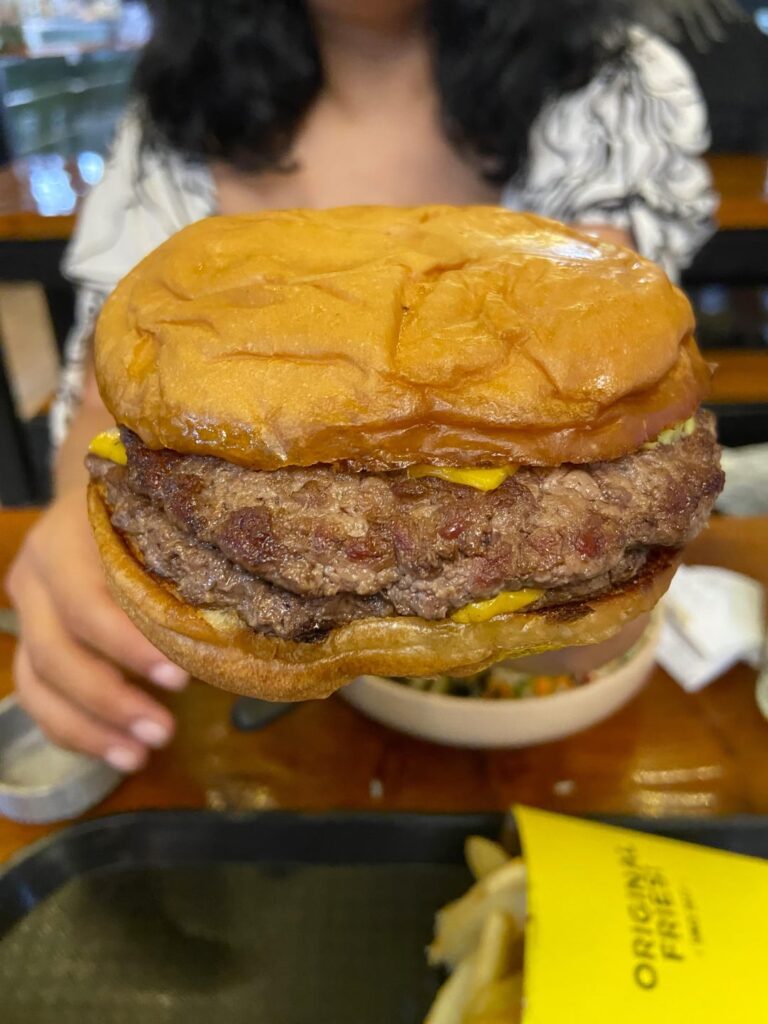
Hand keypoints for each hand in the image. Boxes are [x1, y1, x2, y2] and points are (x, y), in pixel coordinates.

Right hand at [5, 489, 188, 771]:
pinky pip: (36, 694)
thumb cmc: (151, 512)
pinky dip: (73, 729)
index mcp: (70, 538)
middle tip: (164, 733)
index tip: (180, 681)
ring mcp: (26, 606)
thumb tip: (239, 639)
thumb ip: (185, 573)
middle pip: (55, 650)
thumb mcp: (165, 527)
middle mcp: (36, 572)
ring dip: (88, 728)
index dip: (128, 647)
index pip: (86, 602)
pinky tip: (115, 751)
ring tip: (139, 757)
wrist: (102, 493)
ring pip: (36, 681)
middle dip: (109, 701)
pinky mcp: (27, 636)